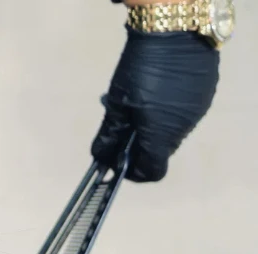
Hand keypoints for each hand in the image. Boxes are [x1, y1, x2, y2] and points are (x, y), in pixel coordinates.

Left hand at [90, 27, 219, 181]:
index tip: (117, 164)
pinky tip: (154, 92)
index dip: (133, 173)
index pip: (151, 171)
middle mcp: (182, 129)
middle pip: (159, 152)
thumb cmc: (139, 69)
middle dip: (138, 147)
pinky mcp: (202, 97)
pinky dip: (165, 113)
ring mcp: (195, 113)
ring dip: (152, 128)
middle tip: (120, 128)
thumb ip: (109, 134)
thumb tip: (99, 158)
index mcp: (160, 135)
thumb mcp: (117, 101)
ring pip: (170, 133)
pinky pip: (181, 115)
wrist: (174, 31)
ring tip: (135, 106)